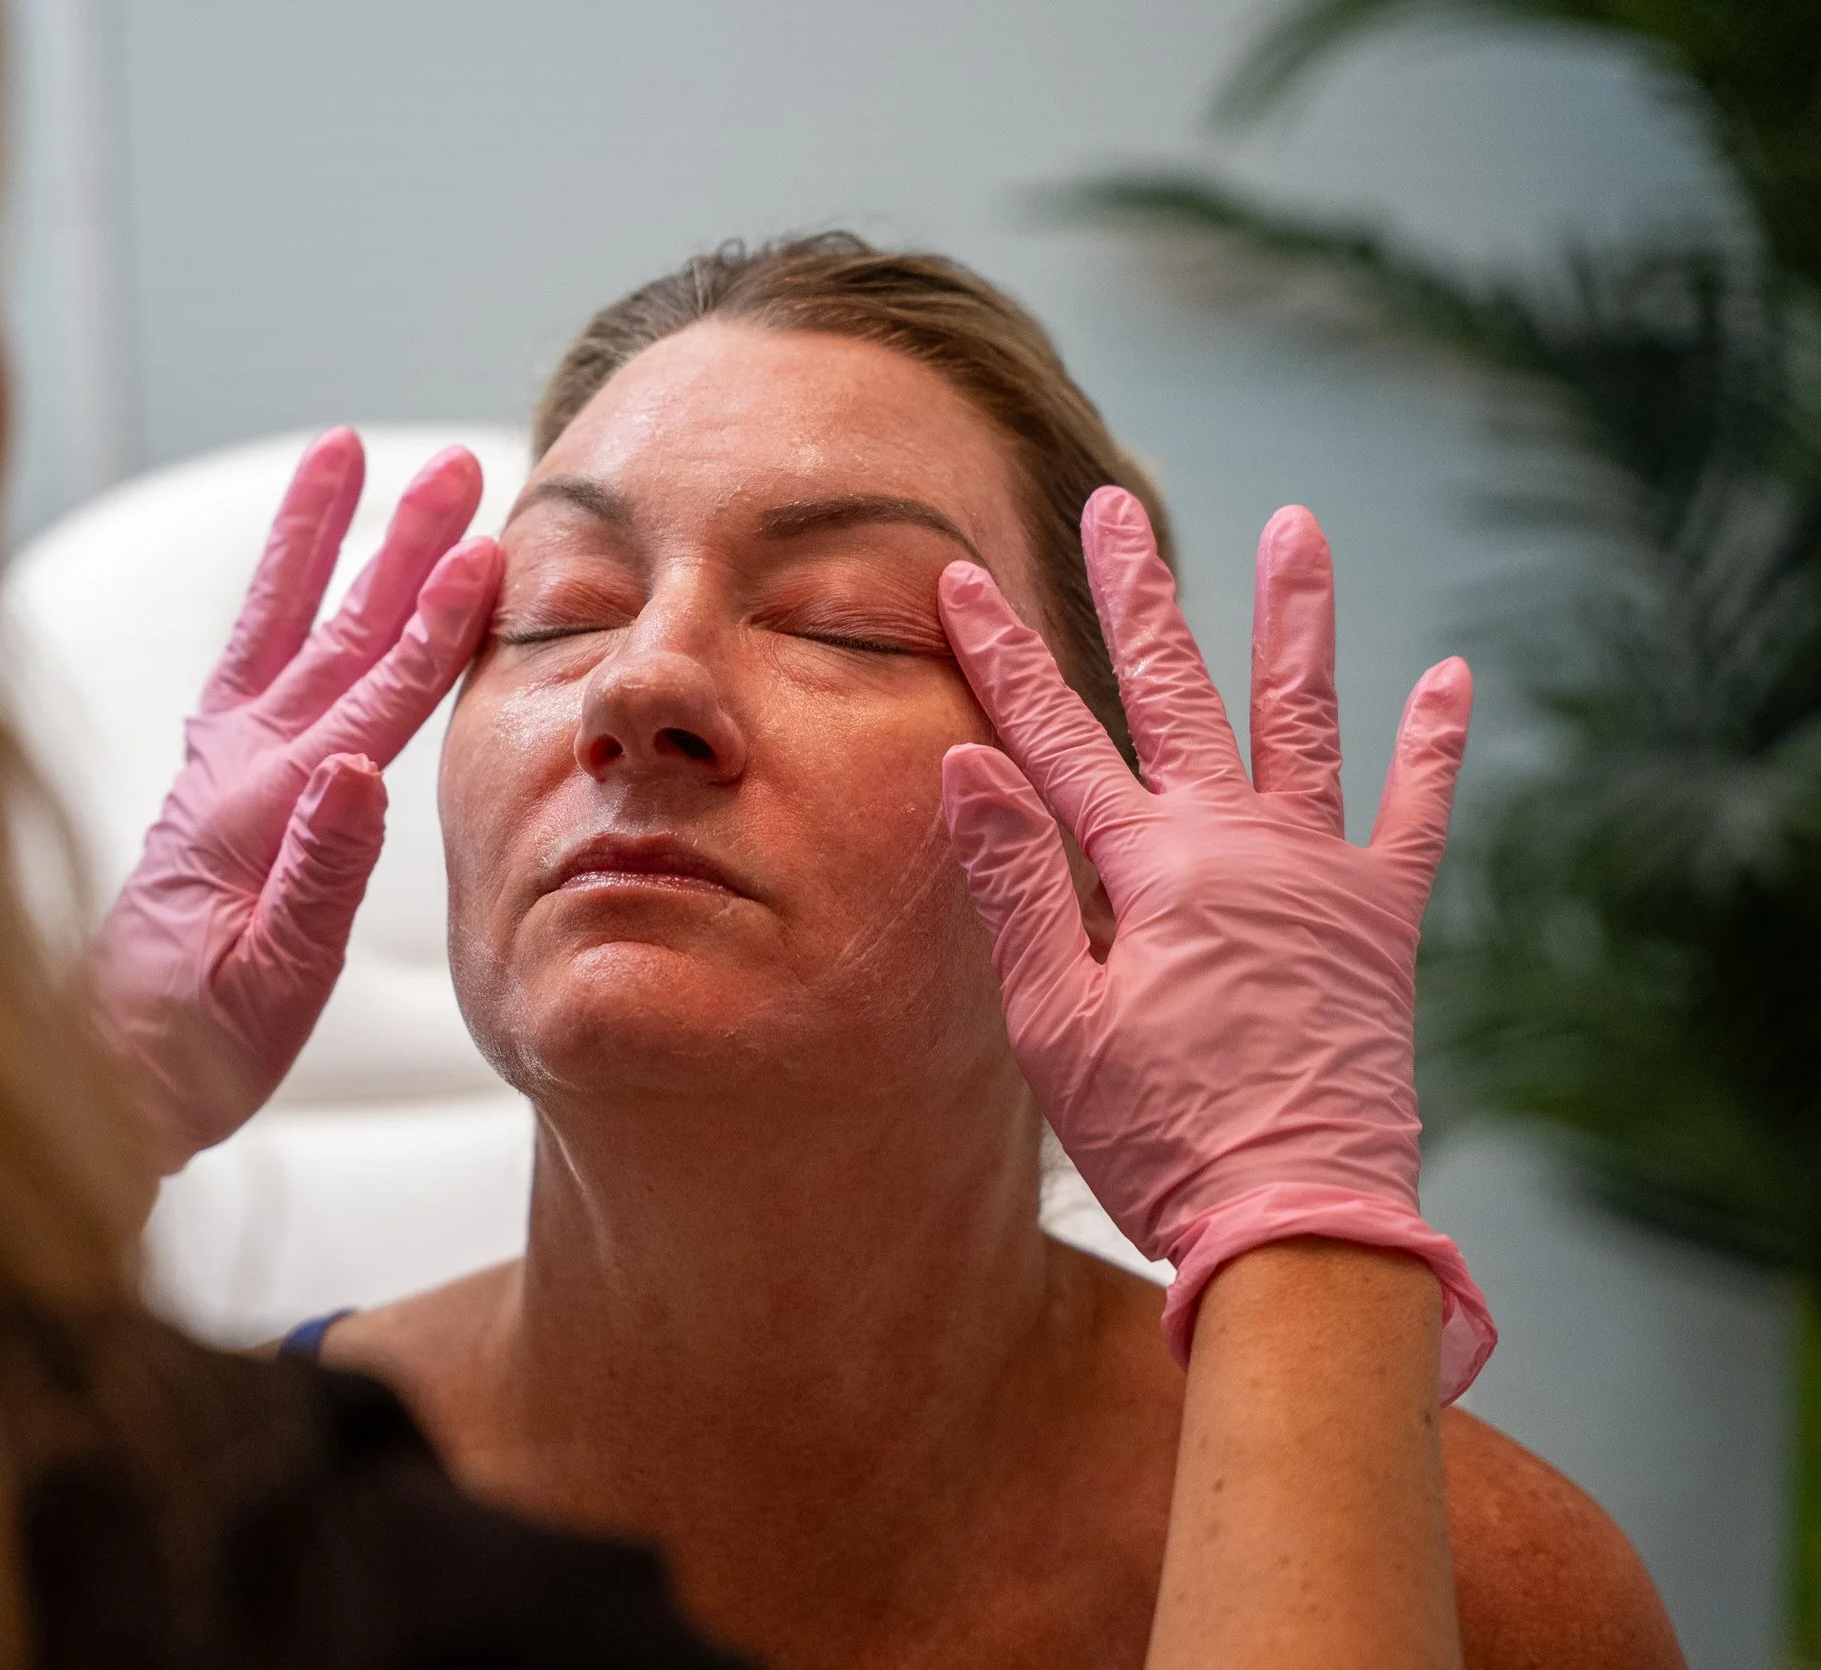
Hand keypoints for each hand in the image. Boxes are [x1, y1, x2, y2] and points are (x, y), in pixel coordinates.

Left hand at [91, 429, 500, 1174]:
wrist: (103, 1072)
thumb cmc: (194, 1045)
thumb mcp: (271, 985)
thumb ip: (319, 874)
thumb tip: (361, 772)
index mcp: (270, 811)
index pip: (373, 700)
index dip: (434, 625)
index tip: (485, 551)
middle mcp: (239, 770)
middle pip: (337, 634)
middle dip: (398, 547)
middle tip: (448, 466)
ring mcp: (216, 766)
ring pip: (284, 625)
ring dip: (321, 538)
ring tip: (343, 452)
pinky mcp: (206, 781)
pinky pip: (247, 659)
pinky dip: (276, 598)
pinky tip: (297, 568)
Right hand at [937, 487, 1493, 1399]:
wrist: (1298, 1221)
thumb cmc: (1160, 1136)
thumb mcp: (1055, 1020)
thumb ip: (1021, 883)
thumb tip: (971, 764)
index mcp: (1152, 870)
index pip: (1057, 738)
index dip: (1005, 658)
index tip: (964, 582)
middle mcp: (1241, 847)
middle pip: (1177, 696)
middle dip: (1136, 598)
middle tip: (1112, 513)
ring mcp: (1321, 878)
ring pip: (1304, 721)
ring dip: (1296, 623)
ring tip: (1297, 528)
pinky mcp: (1379, 925)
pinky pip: (1416, 819)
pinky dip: (1432, 751)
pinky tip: (1450, 679)